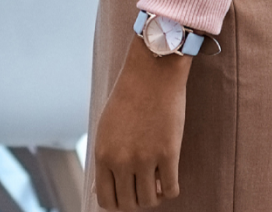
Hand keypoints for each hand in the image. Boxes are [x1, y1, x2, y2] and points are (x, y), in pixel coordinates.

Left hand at [91, 48, 189, 209]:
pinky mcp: (168, 154)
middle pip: (129, 204)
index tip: (126, 193)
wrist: (151, 74)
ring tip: (156, 180)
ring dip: (154, 195)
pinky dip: (170, 189)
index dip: (118, 202)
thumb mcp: (106, 130)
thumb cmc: (128, 99)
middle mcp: (121, 160)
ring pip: (150, 201)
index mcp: (102, 155)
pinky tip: (168, 176)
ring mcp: (145, 159)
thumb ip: (105, 161)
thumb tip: (99, 192)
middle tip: (143, 186)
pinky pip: (171, 190)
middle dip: (136, 200)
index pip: (106, 200)